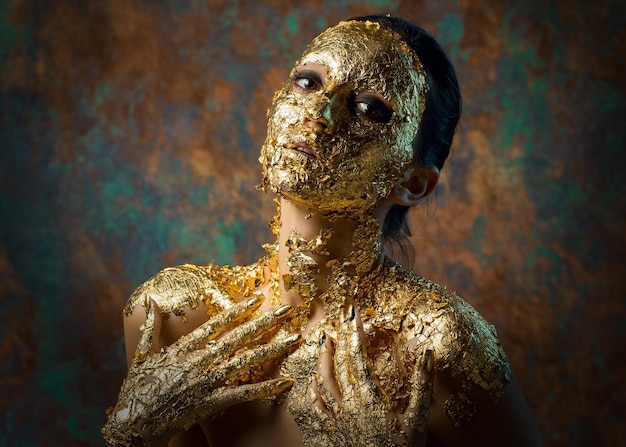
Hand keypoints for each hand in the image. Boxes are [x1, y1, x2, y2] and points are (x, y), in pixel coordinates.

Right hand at [102, 296, 299, 445]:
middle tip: (287, 309)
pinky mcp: (210, 403)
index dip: (240, 309)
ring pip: (246, 361)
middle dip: (265, 322)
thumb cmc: (136, 389)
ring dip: (273, 349)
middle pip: (238, 337)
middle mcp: (199, 361)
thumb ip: (151, 326)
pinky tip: (285, 382)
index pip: (217, 323)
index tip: (259, 297)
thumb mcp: (142, 354)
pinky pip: (242, 394)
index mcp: (185, 348)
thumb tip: (153, 300)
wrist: (133, 423)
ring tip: (295, 338)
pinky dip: (265, 388)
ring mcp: (206, 382)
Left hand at [312, 303, 433, 446]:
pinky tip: (309, 383)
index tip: (353, 312)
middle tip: (335, 322)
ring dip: (320, 361)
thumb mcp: (418, 421)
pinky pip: (313, 409)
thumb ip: (422, 386)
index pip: (359, 357)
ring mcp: (335, 421)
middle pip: (337, 365)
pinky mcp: (327, 436)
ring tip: (321, 343)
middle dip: (337, 340)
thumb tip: (429, 354)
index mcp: (370, 398)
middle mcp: (348, 405)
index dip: (355, 333)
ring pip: (321, 383)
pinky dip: (310, 392)